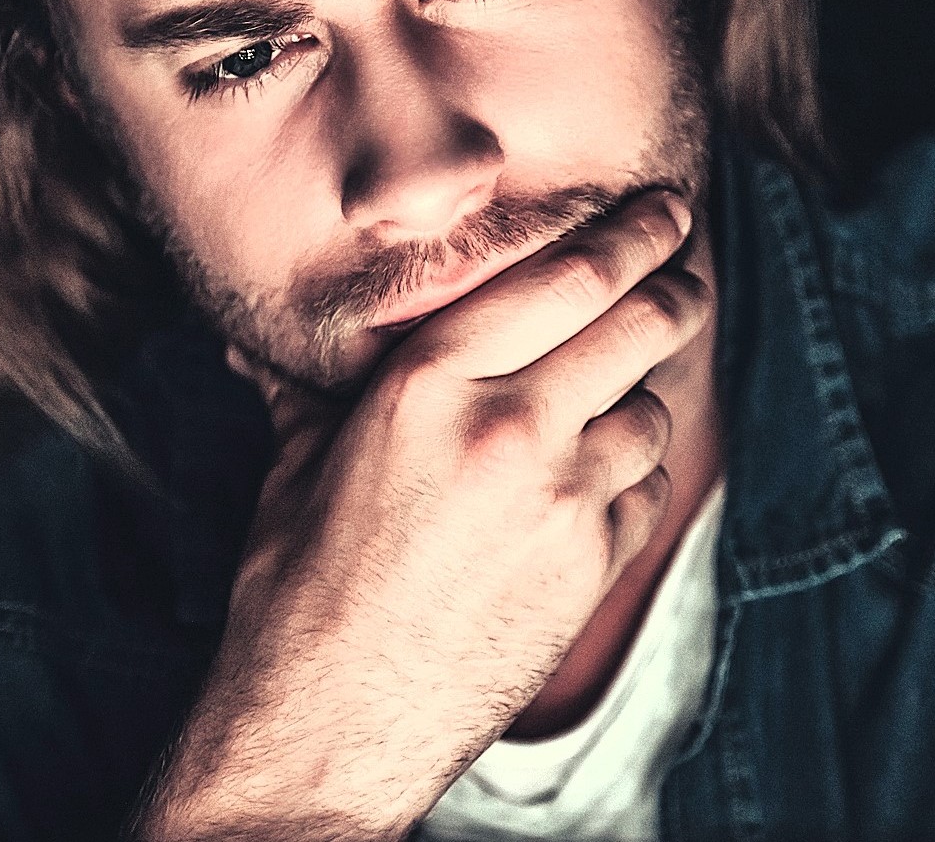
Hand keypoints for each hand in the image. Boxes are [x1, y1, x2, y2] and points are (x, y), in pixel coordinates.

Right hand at [135, 188, 705, 841]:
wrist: (327, 724)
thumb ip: (302, 390)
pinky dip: (631, 483)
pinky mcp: (590, 568)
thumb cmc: (296, 588)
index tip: (663, 211)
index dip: (632, 234)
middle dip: (676, 290)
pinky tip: (593, 492)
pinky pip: (645, 496)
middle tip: (687, 274)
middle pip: (638, 325)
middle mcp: (507, 426)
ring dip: (644, 399)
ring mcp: (560, 501)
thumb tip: (247, 344)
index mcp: (428, 380)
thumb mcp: (294, 467)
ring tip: (618, 400)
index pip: (566, 275)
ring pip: (651, 413)